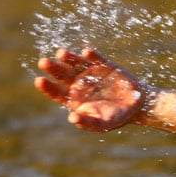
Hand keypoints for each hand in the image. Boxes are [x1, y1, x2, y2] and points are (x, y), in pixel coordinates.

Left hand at [33, 47, 148, 131]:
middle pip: (61, 74)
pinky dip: (92, 54)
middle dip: (52, 68)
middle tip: (43, 62)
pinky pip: (96, 58)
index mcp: (74, 98)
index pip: (56, 92)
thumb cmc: (115, 117)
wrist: (136, 106)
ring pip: (75, 62)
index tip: (39, 80)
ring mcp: (90, 72)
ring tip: (61, 53)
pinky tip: (86, 52)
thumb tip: (72, 118)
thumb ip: (87, 121)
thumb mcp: (102, 124)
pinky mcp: (104, 65)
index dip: (47, 86)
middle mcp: (78, 83)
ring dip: (68, 57)